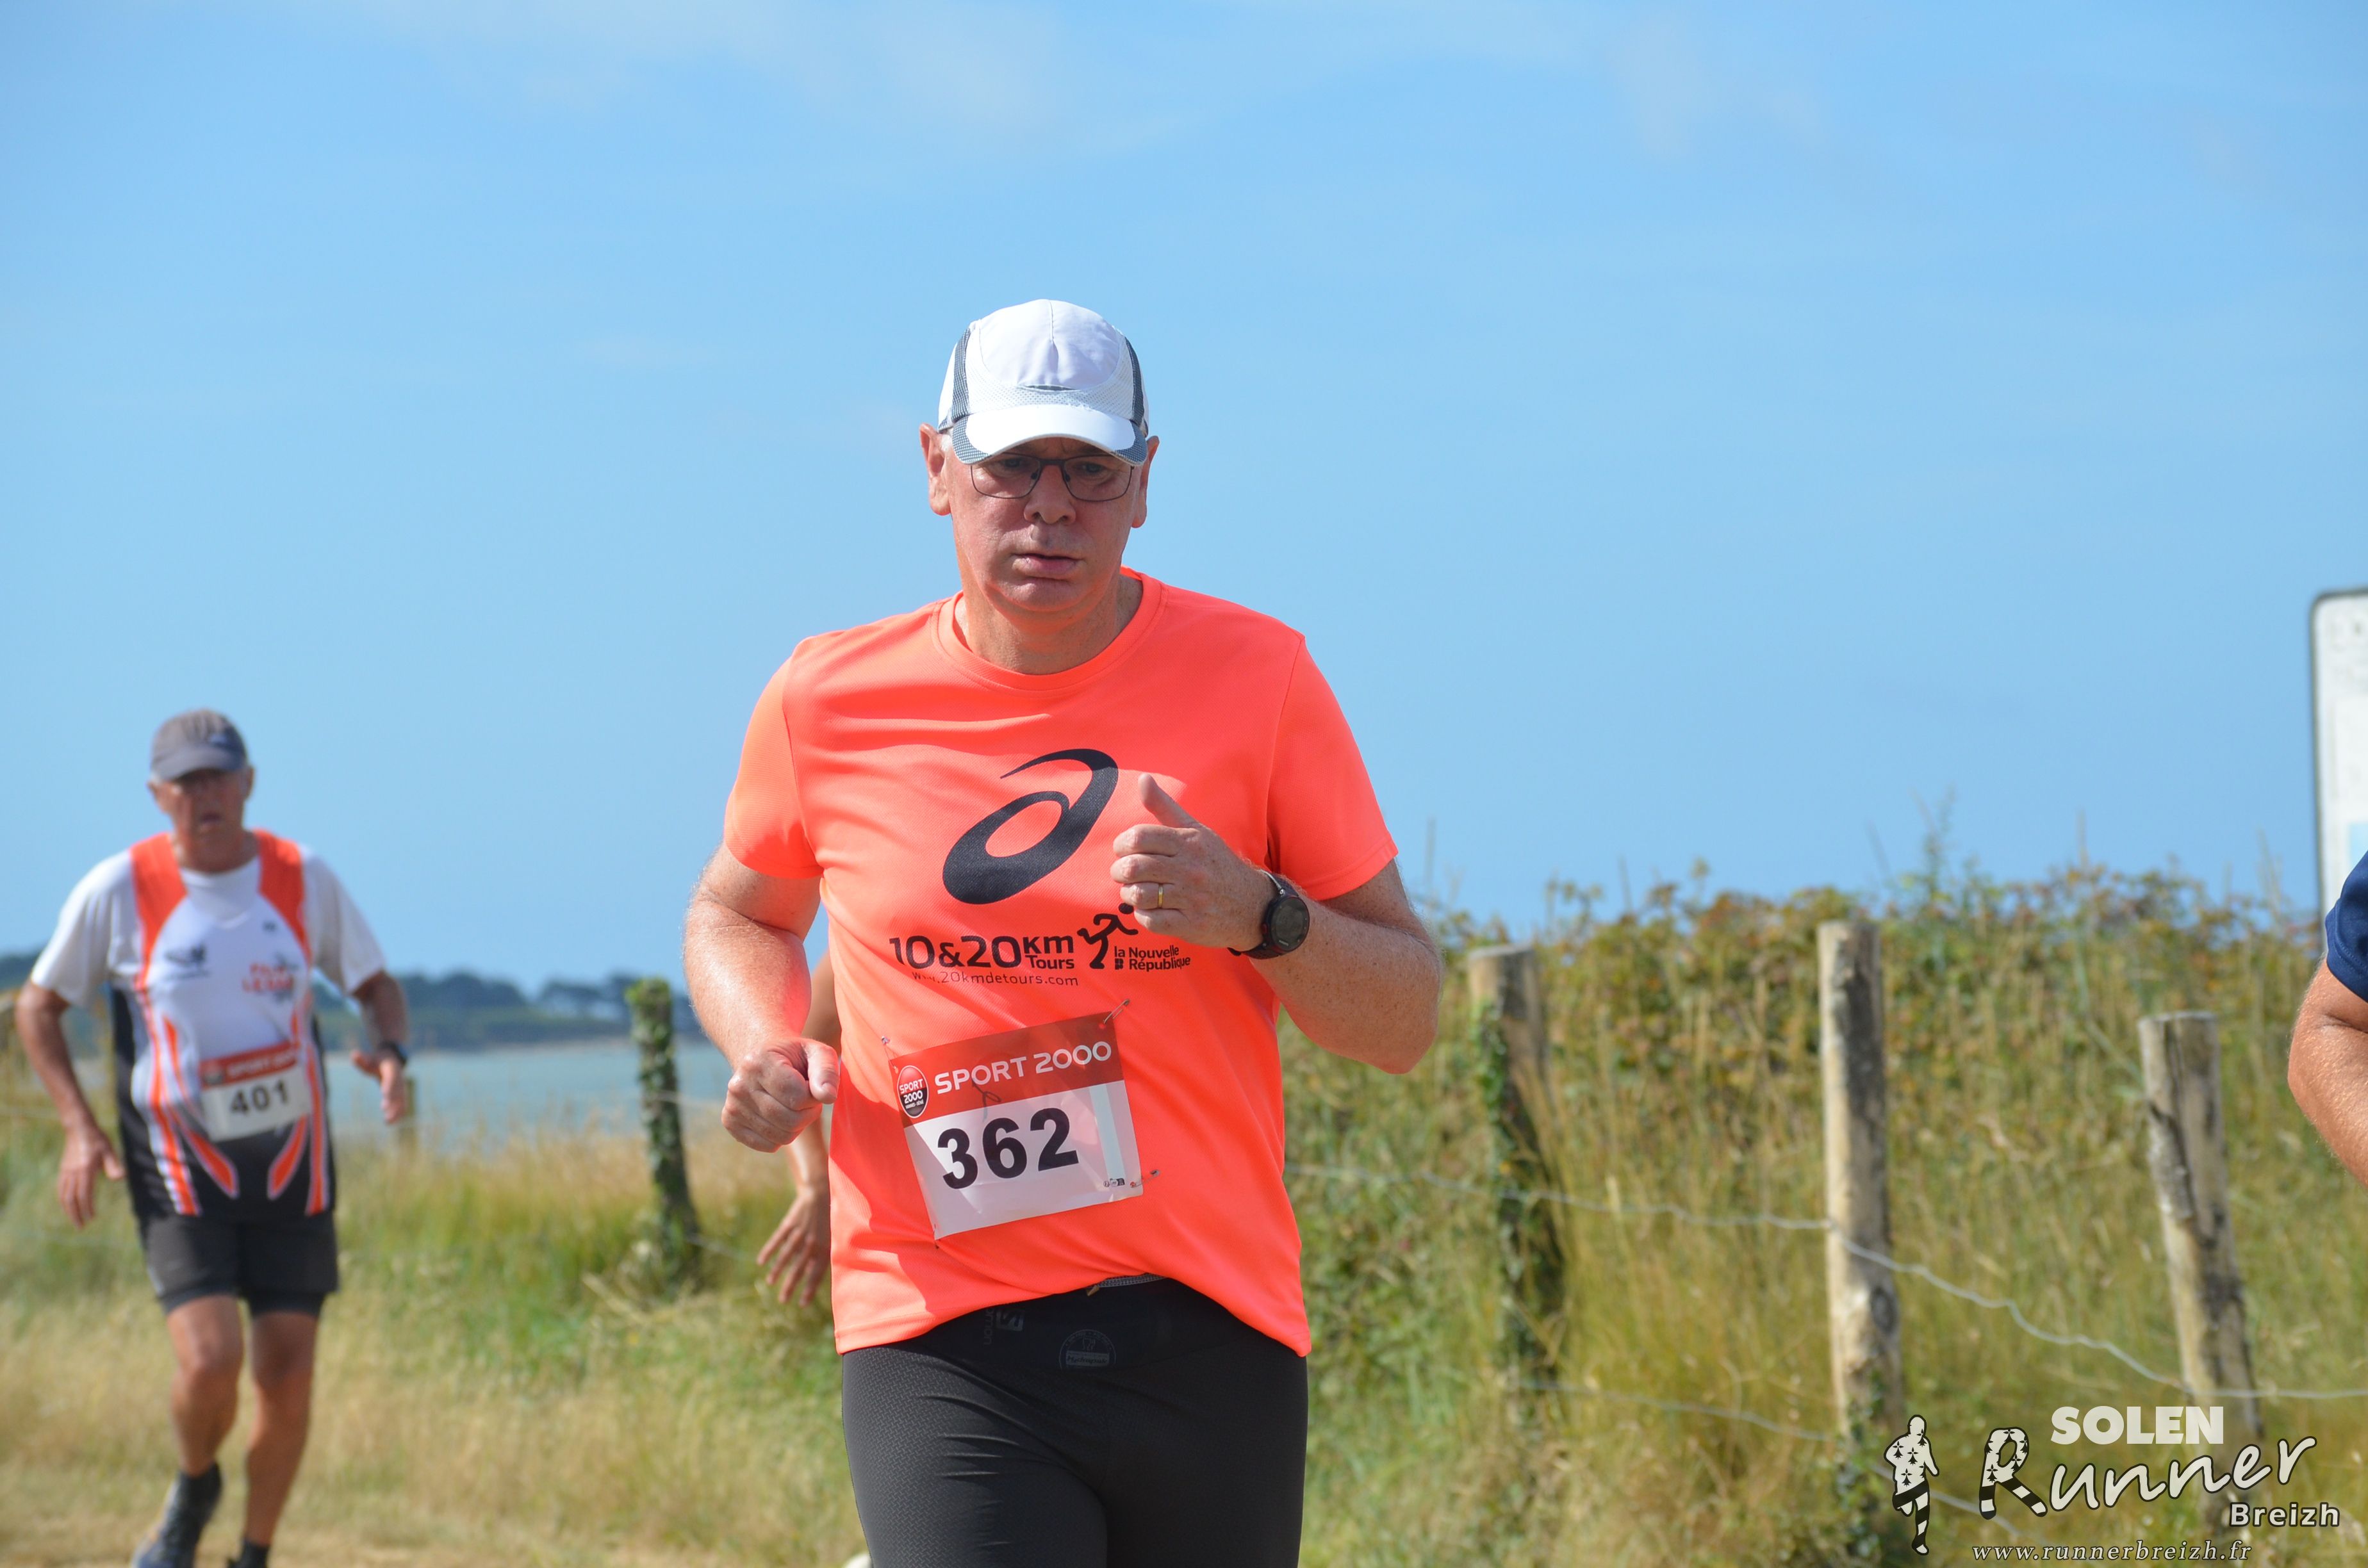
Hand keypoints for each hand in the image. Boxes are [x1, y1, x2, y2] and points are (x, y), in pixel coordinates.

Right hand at [57, 1122, 123, 1228]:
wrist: (79, 1128)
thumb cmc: (97, 1139)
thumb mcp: (109, 1150)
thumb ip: (114, 1165)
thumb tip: (120, 1179)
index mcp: (85, 1169)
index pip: (84, 1194)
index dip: (87, 1207)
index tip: (91, 1218)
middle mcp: (73, 1173)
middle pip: (71, 1199)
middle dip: (75, 1214)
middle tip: (80, 1227)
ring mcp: (66, 1172)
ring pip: (63, 1195)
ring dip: (68, 1210)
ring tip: (74, 1219)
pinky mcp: (63, 1170)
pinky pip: (60, 1189)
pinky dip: (63, 1200)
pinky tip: (67, 1205)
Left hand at [349, 1045, 407, 1124]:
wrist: (392, 1060)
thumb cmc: (377, 1060)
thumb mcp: (369, 1058)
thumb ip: (362, 1059)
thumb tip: (354, 1054)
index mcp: (392, 1069)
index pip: (391, 1078)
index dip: (389, 1086)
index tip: (384, 1094)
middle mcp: (400, 1079)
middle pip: (398, 1092)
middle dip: (393, 1102)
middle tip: (386, 1113)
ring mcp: (402, 1087)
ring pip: (401, 1100)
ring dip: (396, 1111)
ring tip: (388, 1122)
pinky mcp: (402, 1094)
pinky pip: (402, 1104)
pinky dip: (399, 1113)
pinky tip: (392, 1122)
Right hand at [722, 1038, 839, 1152]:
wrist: (763, 1059)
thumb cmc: (796, 1058)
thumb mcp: (817, 1053)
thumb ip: (827, 1071)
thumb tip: (828, 1096)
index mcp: (759, 1062)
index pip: (797, 1097)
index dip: (814, 1098)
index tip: (812, 1087)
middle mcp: (739, 1084)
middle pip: (789, 1120)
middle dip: (808, 1114)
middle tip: (807, 1100)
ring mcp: (732, 1105)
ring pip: (781, 1137)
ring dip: (797, 1126)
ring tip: (794, 1106)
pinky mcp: (730, 1122)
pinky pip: (768, 1145)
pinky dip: (782, 1136)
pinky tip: (780, 1116)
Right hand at [758, 1185, 829, 1304]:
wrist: (821, 1194)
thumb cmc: (827, 1220)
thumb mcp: (830, 1238)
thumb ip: (823, 1256)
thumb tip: (813, 1275)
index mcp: (824, 1248)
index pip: (816, 1273)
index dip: (809, 1289)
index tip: (801, 1304)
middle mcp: (812, 1242)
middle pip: (799, 1268)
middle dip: (790, 1286)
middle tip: (783, 1301)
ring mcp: (800, 1233)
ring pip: (786, 1256)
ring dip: (778, 1270)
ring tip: (770, 1283)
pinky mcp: (789, 1224)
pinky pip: (777, 1240)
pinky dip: (768, 1251)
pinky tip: (761, 1262)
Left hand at [1109, 775, 1270, 950]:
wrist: (1252, 905)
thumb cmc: (1216, 864)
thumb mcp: (1196, 831)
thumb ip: (1165, 807)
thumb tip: (1143, 779)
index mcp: (1189, 842)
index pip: (1139, 837)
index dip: (1122, 844)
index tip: (1124, 850)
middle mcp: (1191, 869)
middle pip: (1134, 867)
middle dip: (1119, 871)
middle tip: (1123, 873)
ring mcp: (1192, 898)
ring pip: (1139, 895)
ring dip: (1129, 894)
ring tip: (1134, 891)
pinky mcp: (1191, 925)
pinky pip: (1151, 920)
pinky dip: (1143, 915)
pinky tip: (1149, 909)